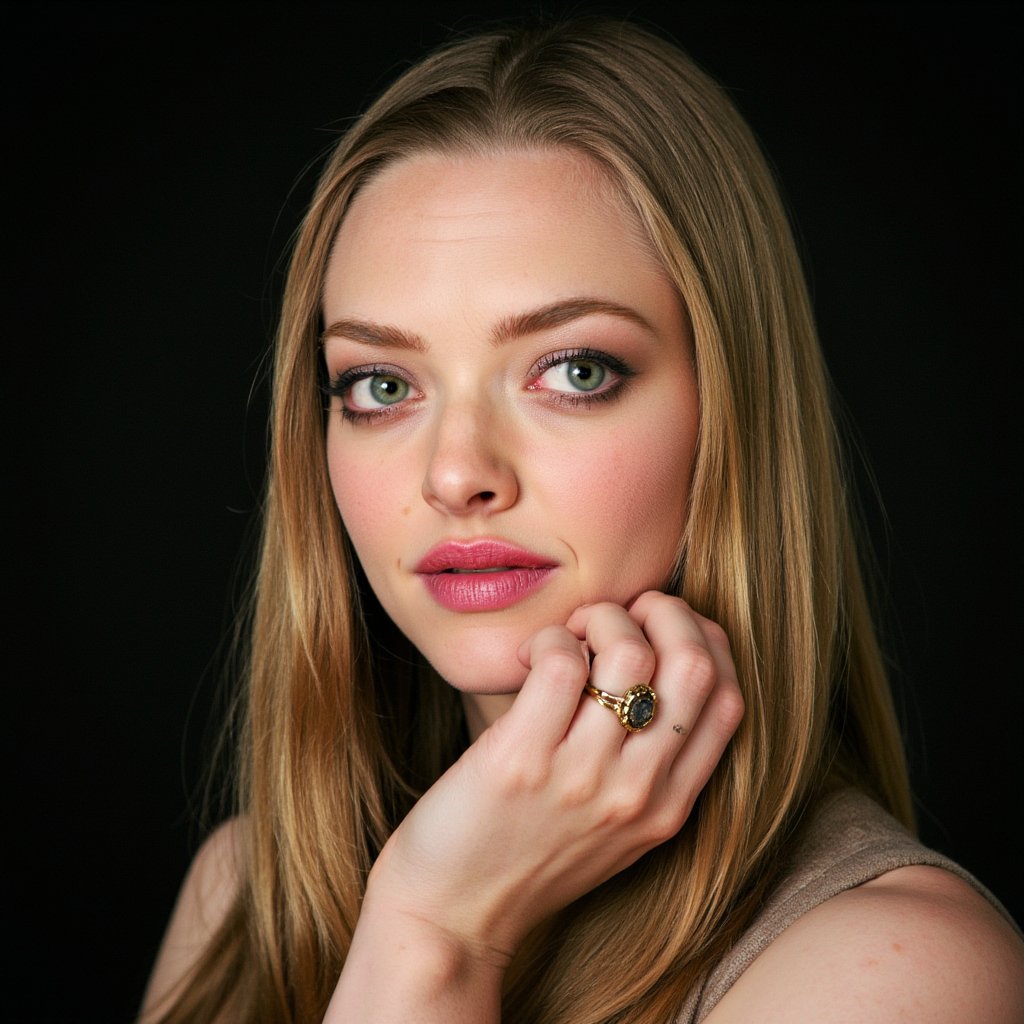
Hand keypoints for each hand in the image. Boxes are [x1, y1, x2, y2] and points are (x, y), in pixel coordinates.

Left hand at [364, 592, 743, 964]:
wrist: (453, 920)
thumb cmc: (527, 859)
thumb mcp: (615, 830)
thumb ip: (648, 767)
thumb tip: (654, 666)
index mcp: (669, 806)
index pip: (728, 698)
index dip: (706, 640)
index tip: (662, 627)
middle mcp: (638, 792)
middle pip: (694, 665)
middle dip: (664, 613)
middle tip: (617, 616)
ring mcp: (583, 778)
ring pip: (630, 653)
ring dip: (599, 620)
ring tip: (569, 637)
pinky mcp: (522, 761)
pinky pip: (560, 663)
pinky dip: (550, 639)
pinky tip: (529, 656)